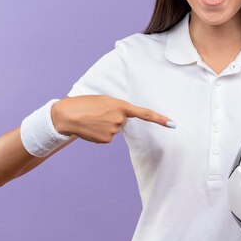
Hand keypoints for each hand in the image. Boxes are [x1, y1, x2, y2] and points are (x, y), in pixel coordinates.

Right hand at [52, 95, 174, 143]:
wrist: (67, 115)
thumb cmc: (84, 103)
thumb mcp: (104, 100)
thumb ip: (116, 108)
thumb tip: (121, 121)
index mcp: (121, 106)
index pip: (145, 113)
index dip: (160, 119)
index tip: (173, 124)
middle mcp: (120, 119)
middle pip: (123, 121)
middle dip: (112, 118)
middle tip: (98, 112)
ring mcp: (114, 131)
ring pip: (114, 130)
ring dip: (104, 125)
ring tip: (92, 119)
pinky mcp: (106, 140)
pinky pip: (107, 137)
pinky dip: (99, 133)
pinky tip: (91, 127)